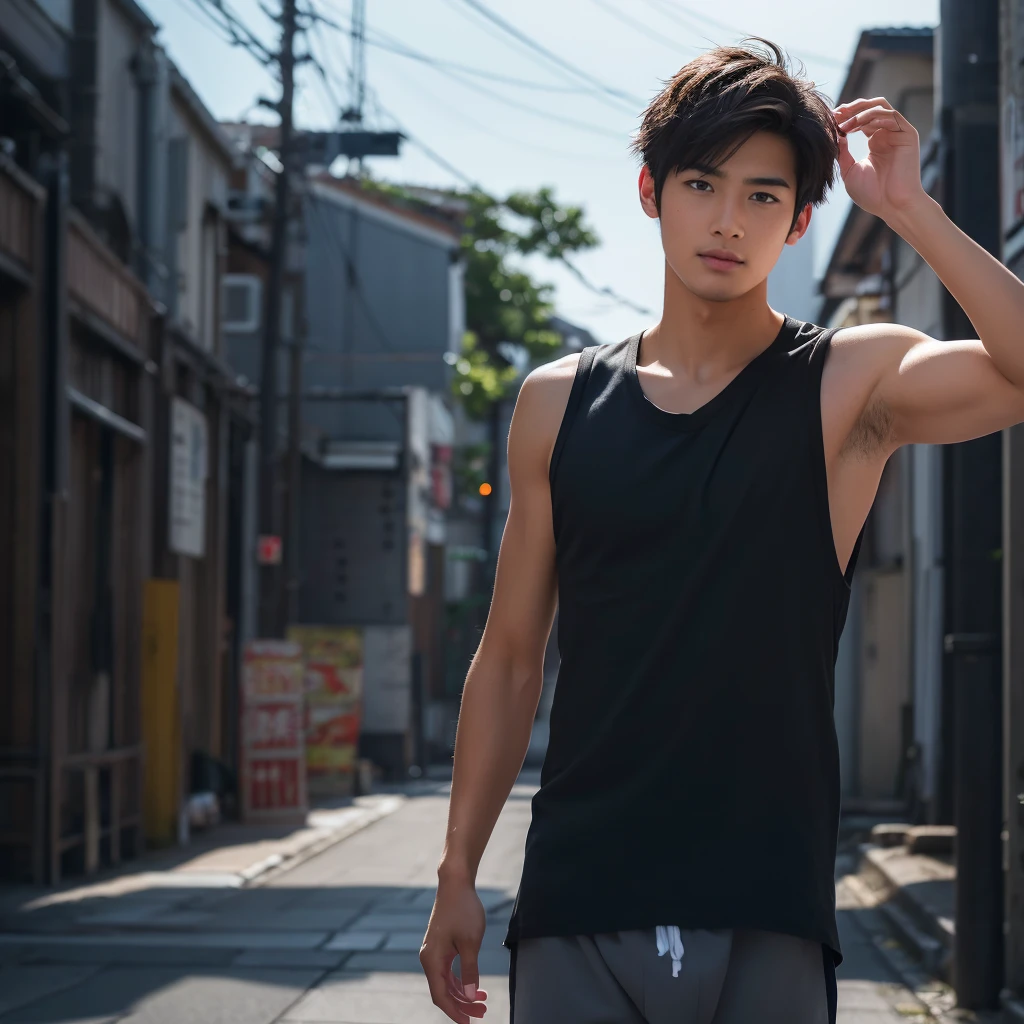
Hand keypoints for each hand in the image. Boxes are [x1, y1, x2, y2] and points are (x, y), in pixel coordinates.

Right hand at [420, 875, 488, 1021]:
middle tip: (483, 1012)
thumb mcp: (471, 942)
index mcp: (432, 959)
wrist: (456, 883)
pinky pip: (449, 971)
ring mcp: (435, 952)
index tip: (469, 1023)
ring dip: (464, 993)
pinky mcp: (442, 946)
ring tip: (484, 1001)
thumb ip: (470, 970)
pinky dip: (462, 980)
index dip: (455, 1012)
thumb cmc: (463, 910)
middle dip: (462, 1004)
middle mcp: (429, 958)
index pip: (440, 995)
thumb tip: (469, 995)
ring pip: (447, 982)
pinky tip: (476, 986)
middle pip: (444, 991)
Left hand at [834, 96, 927, 221]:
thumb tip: (834, 135)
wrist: (892, 206)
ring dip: (859, 112)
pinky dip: (872, 116)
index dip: (844, 117)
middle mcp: (887, 134)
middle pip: (869, 108)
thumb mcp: (849, 171)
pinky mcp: (907, 134)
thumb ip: (841, 153)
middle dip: (850, 109)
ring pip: (879, 107)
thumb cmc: (872, 194)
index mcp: (876, 142)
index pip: (861, 120)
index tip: (828, 120)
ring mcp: (898, 133)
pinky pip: (890, 115)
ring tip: (843, 123)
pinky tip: (857, 124)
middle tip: (834, 115)